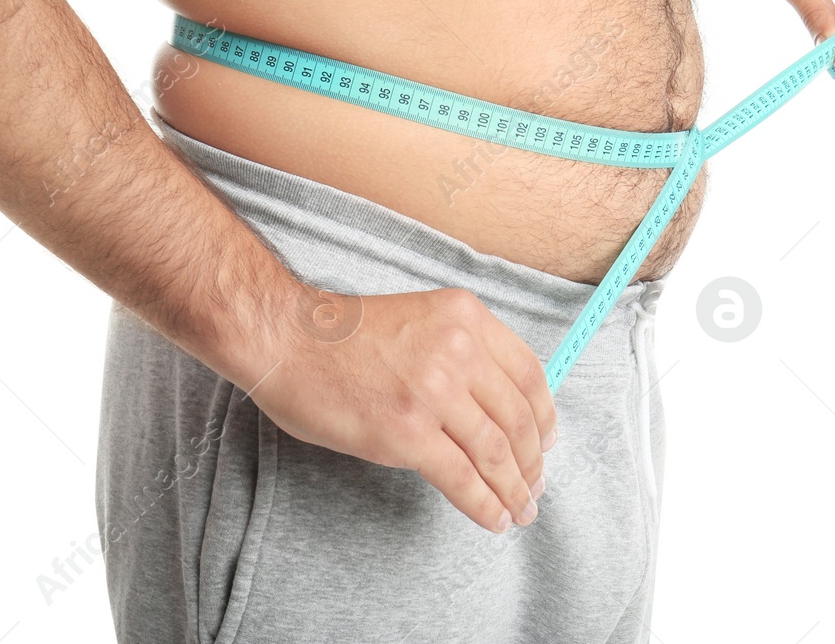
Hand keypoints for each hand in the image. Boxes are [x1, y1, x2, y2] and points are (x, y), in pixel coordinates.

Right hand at [247, 285, 556, 532]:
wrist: (287, 339)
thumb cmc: (342, 334)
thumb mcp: (420, 319)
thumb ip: (460, 350)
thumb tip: (494, 405)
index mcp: (465, 317)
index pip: (529, 374)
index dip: (545, 416)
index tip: (548, 441)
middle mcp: (458, 351)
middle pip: (518, 418)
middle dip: (533, 461)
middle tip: (535, 485)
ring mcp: (434, 392)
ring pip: (496, 452)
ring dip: (514, 489)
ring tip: (521, 509)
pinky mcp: (407, 433)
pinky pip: (462, 478)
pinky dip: (485, 505)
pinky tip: (494, 518)